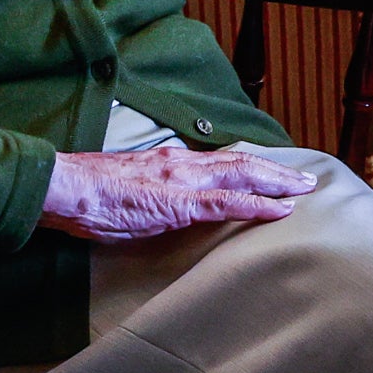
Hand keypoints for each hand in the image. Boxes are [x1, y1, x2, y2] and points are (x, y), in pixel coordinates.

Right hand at [41, 146, 315, 242]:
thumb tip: (171, 210)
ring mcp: (181, 181)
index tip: (276, 175)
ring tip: (302, 191)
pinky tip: (278, 210)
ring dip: (276, 184)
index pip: (222, 162)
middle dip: (276, 173)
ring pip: (241, 176)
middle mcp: (182, 164)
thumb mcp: (132, 192)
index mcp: (171, 162)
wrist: (67, 188)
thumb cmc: (90, 195)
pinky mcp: (176, 202)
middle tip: (306, 181)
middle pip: (241, 164)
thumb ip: (157, 197)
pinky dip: (256, 205)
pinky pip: (225, 203)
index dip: (252, 168)